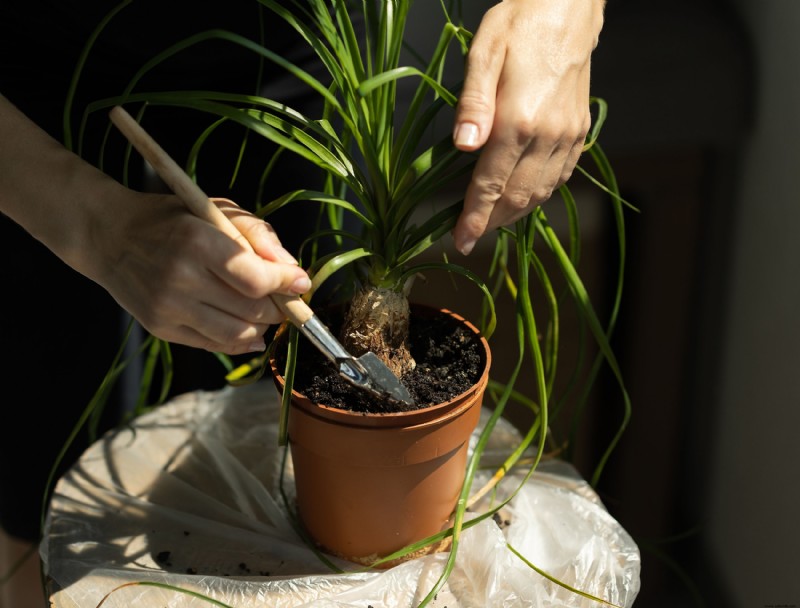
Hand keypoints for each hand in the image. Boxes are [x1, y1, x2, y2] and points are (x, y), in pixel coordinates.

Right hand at [93, 194, 310, 354]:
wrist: (110, 236)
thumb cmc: (174, 219)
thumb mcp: (216, 210)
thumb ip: (258, 236)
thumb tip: (293, 273)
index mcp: (197, 242)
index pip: (256, 280)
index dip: (286, 285)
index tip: (301, 282)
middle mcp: (180, 278)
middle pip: (251, 311)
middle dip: (279, 307)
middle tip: (285, 298)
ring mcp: (168, 308)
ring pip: (237, 334)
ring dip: (262, 327)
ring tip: (266, 312)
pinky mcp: (160, 328)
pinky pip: (213, 345)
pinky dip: (240, 342)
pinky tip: (250, 331)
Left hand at [451, 0, 604, 254]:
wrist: (568, 7)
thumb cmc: (520, 24)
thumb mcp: (484, 53)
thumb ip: (472, 103)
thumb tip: (462, 146)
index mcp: (518, 121)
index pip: (490, 184)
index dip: (474, 217)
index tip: (461, 242)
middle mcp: (547, 136)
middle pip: (516, 197)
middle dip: (492, 222)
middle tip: (471, 235)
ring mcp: (567, 136)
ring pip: (540, 193)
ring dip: (515, 213)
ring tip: (492, 221)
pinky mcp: (579, 132)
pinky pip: (560, 177)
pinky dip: (539, 195)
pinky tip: (523, 197)